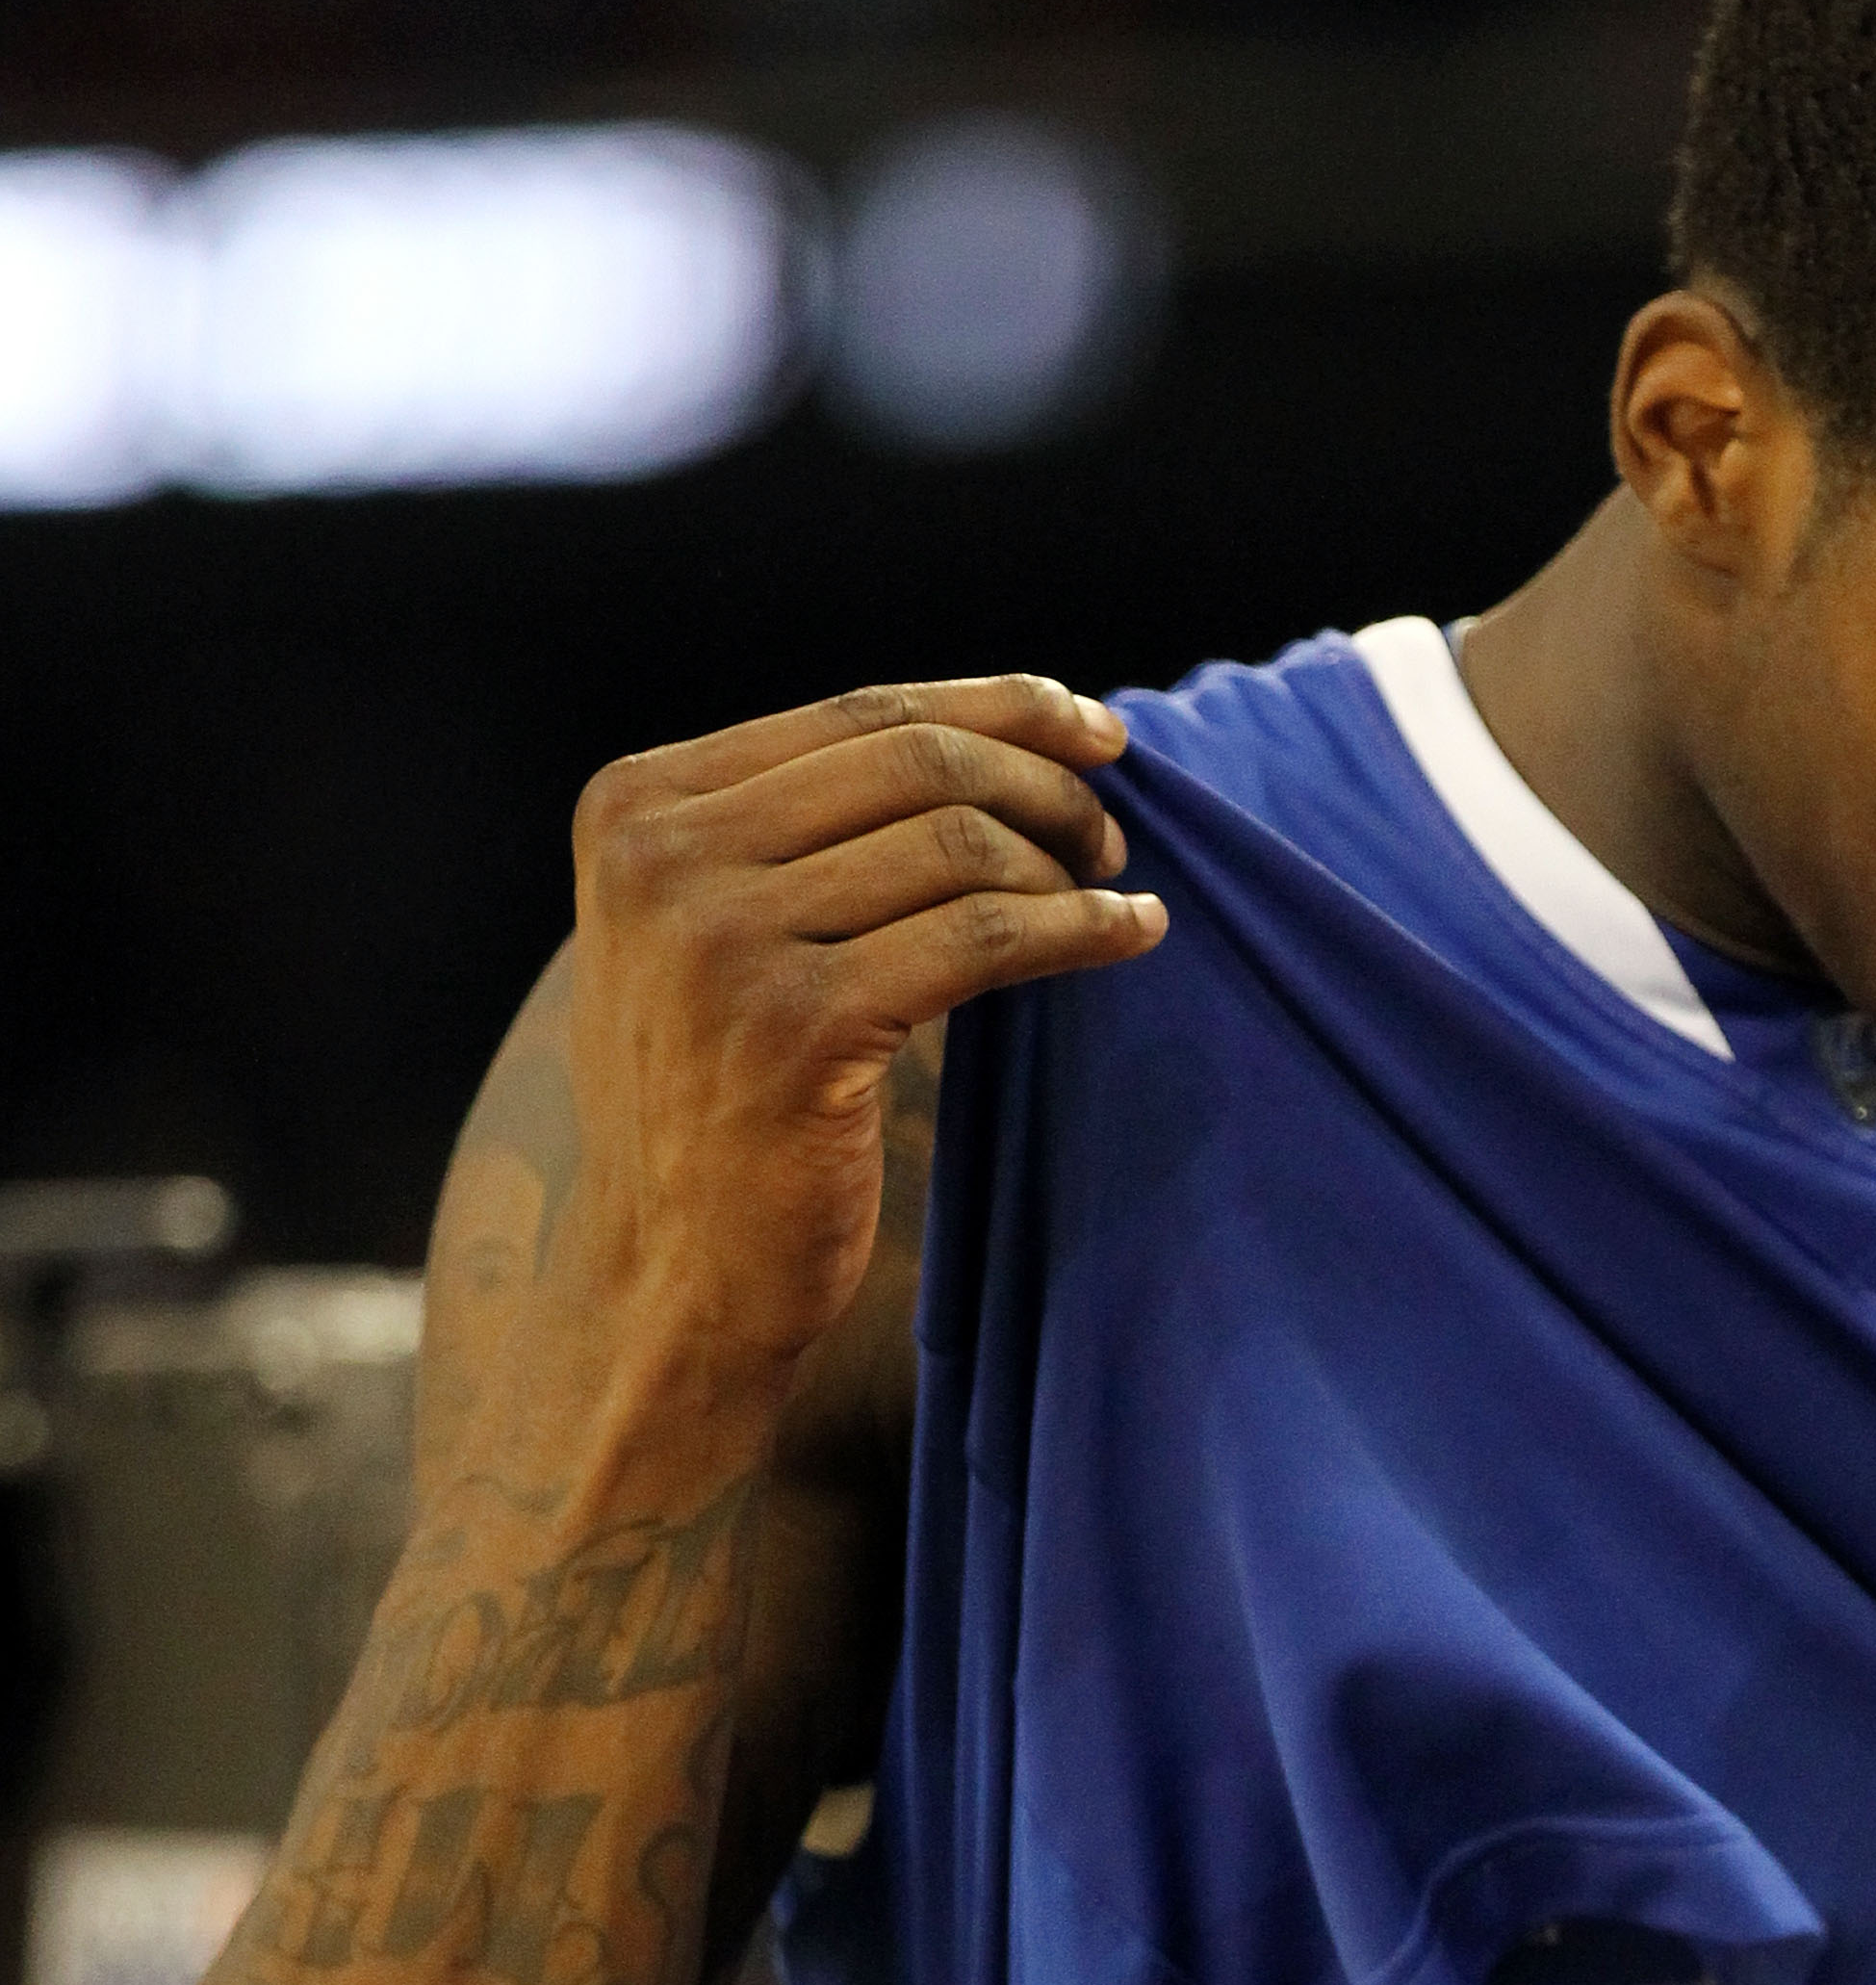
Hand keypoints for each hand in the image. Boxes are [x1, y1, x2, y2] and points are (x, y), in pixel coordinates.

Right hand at [562, 674, 1164, 1375]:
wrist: (671, 1276)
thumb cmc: (719, 1105)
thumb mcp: (708, 936)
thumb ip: (792, 834)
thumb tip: (989, 741)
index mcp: (636, 806)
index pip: (856, 714)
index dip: (996, 707)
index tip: (1091, 729)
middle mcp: (663, 857)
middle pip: (912, 762)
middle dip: (1042, 782)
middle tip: (1111, 833)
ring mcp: (721, 940)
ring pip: (956, 843)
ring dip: (1063, 862)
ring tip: (1112, 895)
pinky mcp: (796, 1025)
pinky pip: (980, 938)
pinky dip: (1075, 931)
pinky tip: (1129, 939)